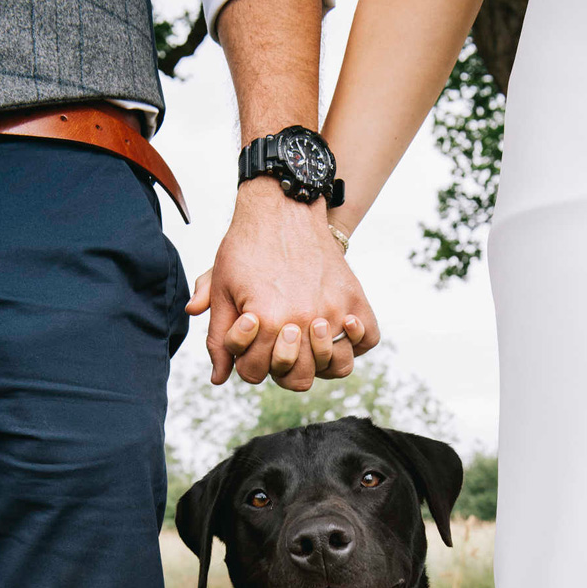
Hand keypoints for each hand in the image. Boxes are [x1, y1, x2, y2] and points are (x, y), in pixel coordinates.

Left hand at [186, 180, 378, 390]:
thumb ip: (218, 338)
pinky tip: (338, 329)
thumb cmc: (246, 248)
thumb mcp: (221, 288)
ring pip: (336, 367)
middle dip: (281, 368)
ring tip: (307, 341)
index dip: (247, 363)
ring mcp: (333, 310)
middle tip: (277, 345)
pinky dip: (357, 341)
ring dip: (320, 362)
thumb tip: (219, 379)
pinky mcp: (353, 297)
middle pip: (298, 379)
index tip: (251, 342)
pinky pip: (368, 338)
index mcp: (267, 321)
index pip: (256, 373)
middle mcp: (304, 320)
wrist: (282, 208)